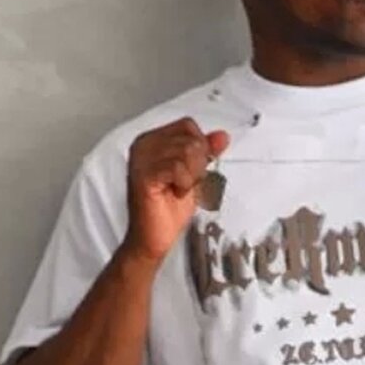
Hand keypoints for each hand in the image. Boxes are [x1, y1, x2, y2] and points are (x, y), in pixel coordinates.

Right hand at [125, 118, 230, 262]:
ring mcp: (141, 159)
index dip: (201, 147)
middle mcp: (143, 144)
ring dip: (191, 176)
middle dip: (197, 164)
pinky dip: (184, 183)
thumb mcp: (194, 175)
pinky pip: (178, 167)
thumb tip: (222, 136)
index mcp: (152, 140)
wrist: (154, 239)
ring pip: (186, 151)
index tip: (192, 171)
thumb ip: (206, 153)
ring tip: (178, 189)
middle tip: (184, 184)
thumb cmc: (169, 210)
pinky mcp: (143, 175)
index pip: (188, 125)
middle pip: (190, 138)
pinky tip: (175, 193)